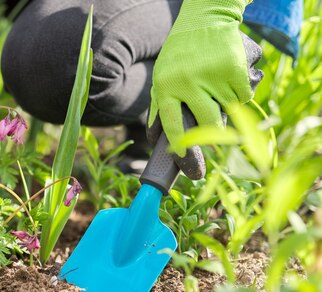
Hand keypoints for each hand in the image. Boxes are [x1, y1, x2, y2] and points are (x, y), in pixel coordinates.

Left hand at [147, 0, 262, 179]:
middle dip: (214, 137)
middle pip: (206, 125)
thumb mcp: (161, 77)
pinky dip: (240, 94)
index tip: (186, 162)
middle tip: (215, 142)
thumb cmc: (180, 55)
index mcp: (165, 87)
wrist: (204, 20)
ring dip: (227, 110)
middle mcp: (186, 83)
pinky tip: (229, 81)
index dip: (180, 147)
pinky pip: (243, 97)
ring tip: (218, 95)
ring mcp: (211, 76)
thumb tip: (156, 141)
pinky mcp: (233, 69)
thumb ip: (160, 106)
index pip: (173, 126)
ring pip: (228, 111)